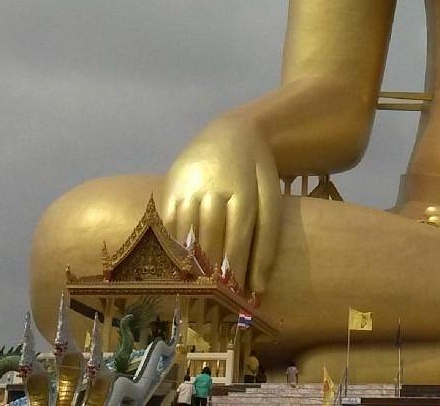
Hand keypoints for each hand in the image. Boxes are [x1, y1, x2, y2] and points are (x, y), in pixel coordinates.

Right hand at [160, 111, 280, 290]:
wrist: (231, 132)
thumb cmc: (257, 173)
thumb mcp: (271, 198)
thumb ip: (267, 241)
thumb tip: (258, 289)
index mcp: (241, 191)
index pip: (237, 241)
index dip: (237, 274)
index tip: (239, 301)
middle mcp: (209, 189)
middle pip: (209, 244)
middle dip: (214, 279)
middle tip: (219, 307)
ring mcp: (186, 189)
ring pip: (186, 240)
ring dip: (193, 271)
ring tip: (201, 296)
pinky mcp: (169, 190)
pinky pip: (168, 229)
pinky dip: (175, 253)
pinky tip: (184, 272)